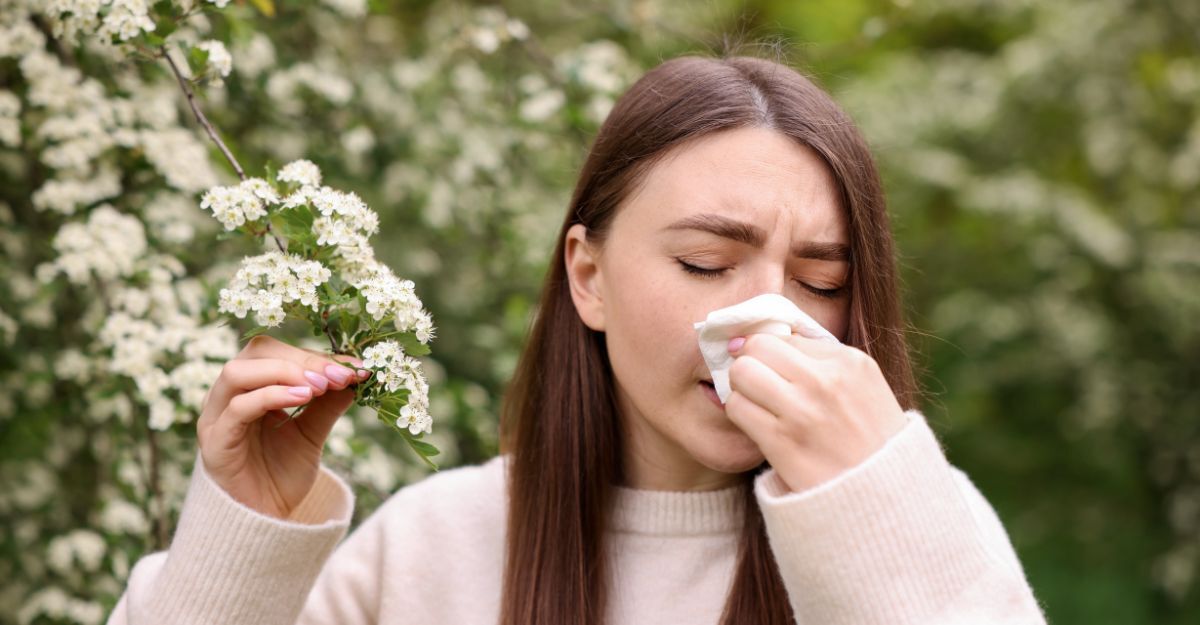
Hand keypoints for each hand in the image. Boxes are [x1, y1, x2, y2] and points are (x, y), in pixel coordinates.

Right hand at [196, 335, 370, 518]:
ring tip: (321, 386)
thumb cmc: (282, 474)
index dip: (316, 355)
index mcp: (250, 387)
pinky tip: (304, 398)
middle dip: (302, 359)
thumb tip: (356, 373)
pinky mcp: (214, 442)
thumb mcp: (313, 432)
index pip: (278, 351)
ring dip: (284, 372)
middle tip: (338, 374)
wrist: (264, 522)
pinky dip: (272, 395)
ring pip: (238, 372)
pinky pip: (238, 408)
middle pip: (257, 353)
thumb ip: (328, 403)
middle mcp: (228, 395)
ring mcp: (216, 417)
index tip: (355, 368)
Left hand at [724, 333, 909, 492]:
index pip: (786, 336)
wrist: (884, 498)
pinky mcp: (782, 442)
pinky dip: (740, 414)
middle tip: (758, 384)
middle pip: (757, 346)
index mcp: (850, 362)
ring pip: (742, 373)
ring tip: (758, 405)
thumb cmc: (870, 441)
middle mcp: (826, 381)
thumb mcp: (864, 387)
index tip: (772, 369)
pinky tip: (757, 425)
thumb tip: (769, 338)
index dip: (772, 353)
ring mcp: (803, 411)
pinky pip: (737, 408)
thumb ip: (823, 360)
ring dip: (742, 388)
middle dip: (751, 362)